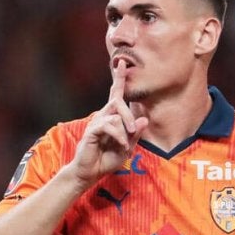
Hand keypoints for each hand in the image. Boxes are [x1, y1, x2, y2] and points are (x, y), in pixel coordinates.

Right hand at [69, 60, 148, 186]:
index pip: (115, 93)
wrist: (90, 172)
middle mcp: (103, 115)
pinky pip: (109, 126)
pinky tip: (120, 145)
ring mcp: (96, 122)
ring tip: (124, 144)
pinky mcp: (92, 130)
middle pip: (117, 100)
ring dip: (124, 130)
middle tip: (133, 131)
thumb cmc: (107, 159)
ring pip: (116, 115)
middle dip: (128, 114)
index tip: (121, 61)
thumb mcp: (127, 148)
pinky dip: (118, 136)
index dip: (119, 78)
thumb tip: (144, 119)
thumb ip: (135, 135)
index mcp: (111, 116)